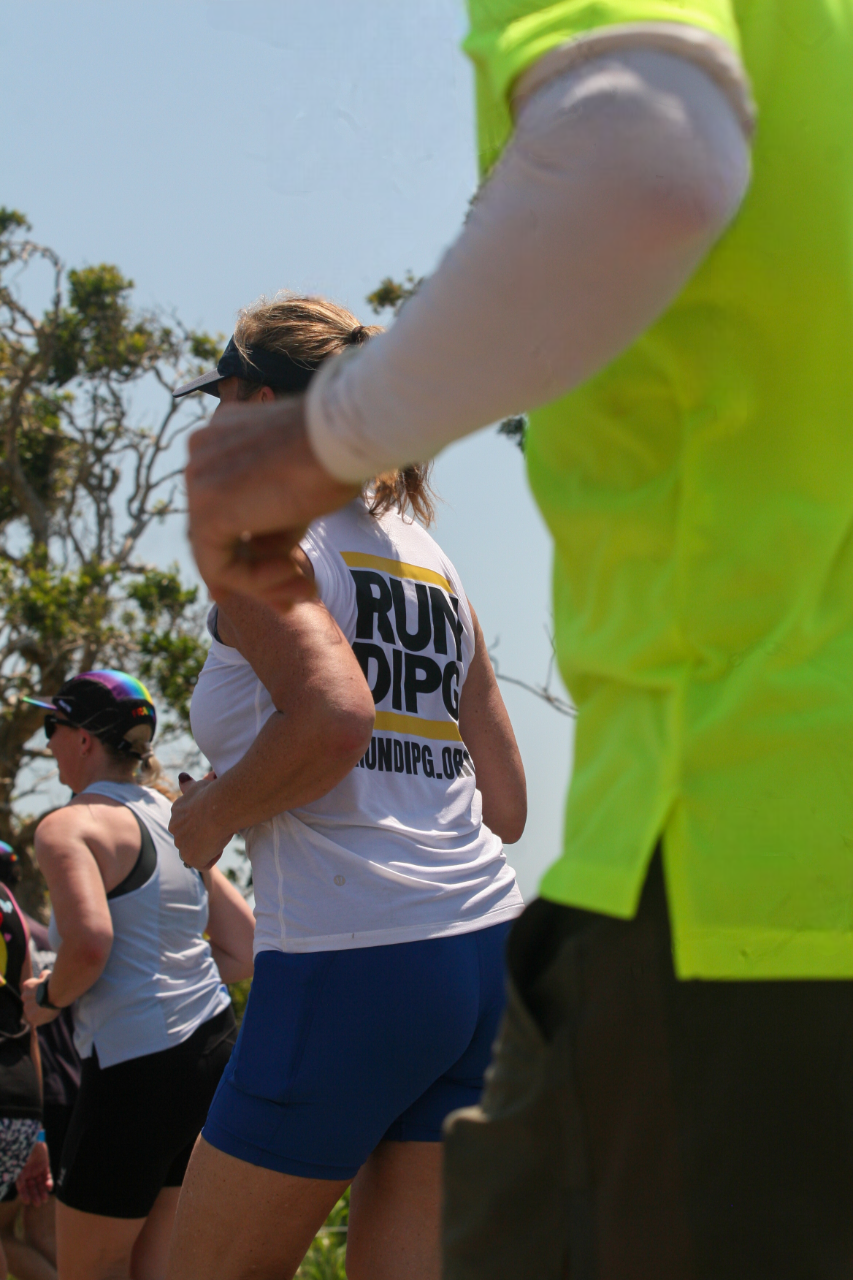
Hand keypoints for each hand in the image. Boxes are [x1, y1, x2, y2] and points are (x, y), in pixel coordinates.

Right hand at [16, 1138, 52, 1205]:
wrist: (30, 1137)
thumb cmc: (21, 1151)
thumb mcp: (16, 1165)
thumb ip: (18, 1177)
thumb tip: (14, 1187)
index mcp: (19, 1174)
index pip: (22, 1187)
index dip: (24, 1195)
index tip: (27, 1202)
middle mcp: (27, 1173)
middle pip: (31, 1187)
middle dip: (35, 1195)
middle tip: (38, 1204)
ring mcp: (36, 1169)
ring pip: (40, 1184)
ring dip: (42, 1192)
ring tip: (45, 1200)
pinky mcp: (45, 1164)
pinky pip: (47, 1176)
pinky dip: (48, 1182)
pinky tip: (49, 1188)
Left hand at [22, 973, 59, 1026]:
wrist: (57, 995)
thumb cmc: (55, 984)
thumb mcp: (49, 976)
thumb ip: (44, 975)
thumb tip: (41, 975)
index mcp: (27, 985)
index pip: (29, 988)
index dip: (37, 990)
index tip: (44, 991)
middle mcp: (24, 996)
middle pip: (28, 1000)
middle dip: (35, 1001)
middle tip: (47, 1001)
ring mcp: (27, 1008)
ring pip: (31, 1010)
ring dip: (37, 1010)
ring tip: (48, 1007)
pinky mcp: (31, 1018)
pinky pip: (35, 1019)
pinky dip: (40, 1018)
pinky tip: (48, 1013)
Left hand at [169, 772, 230, 870]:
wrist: (219, 806)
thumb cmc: (213, 793)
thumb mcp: (199, 785)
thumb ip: (189, 785)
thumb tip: (182, 777)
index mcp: (177, 811)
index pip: (187, 822)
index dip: (203, 822)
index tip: (214, 816)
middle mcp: (174, 827)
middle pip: (190, 838)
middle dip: (204, 836)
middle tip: (219, 826)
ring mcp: (181, 843)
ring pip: (197, 850)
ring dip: (209, 845)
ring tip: (220, 833)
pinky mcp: (190, 858)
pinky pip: (204, 863)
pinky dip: (214, 856)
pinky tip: (219, 842)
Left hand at [185, 395, 358, 609]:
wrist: (343, 439)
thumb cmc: (336, 457)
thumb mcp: (299, 492)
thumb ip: (276, 520)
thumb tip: (270, 559)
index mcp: (222, 437)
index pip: (229, 505)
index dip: (257, 545)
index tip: (292, 572)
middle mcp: (202, 452)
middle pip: (221, 531)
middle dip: (260, 572)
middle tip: (304, 592)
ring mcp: (198, 478)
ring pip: (219, 551)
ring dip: (264, 581)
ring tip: (307, 588)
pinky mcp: (205, 510)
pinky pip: (219, 565)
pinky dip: (255, 582)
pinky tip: (294, 575)